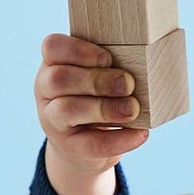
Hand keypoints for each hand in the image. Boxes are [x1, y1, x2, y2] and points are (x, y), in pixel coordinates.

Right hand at [35, 34, 147, 194]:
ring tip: (132, 109)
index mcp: (53, 64)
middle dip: (96, 80)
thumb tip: (147, 62)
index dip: (78, 50)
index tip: (107, 58)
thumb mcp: (98, 76)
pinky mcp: (69, 147)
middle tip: (127, 84)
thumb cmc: (97, 98)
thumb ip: (112, 67)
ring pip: (68, 109)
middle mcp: (46, 90)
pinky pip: (90, 144)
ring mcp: (52, 120)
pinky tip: (140, 134)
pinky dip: (118, 139)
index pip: (52, 47)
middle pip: (59, 79)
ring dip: (104, 108)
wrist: (84, 147)